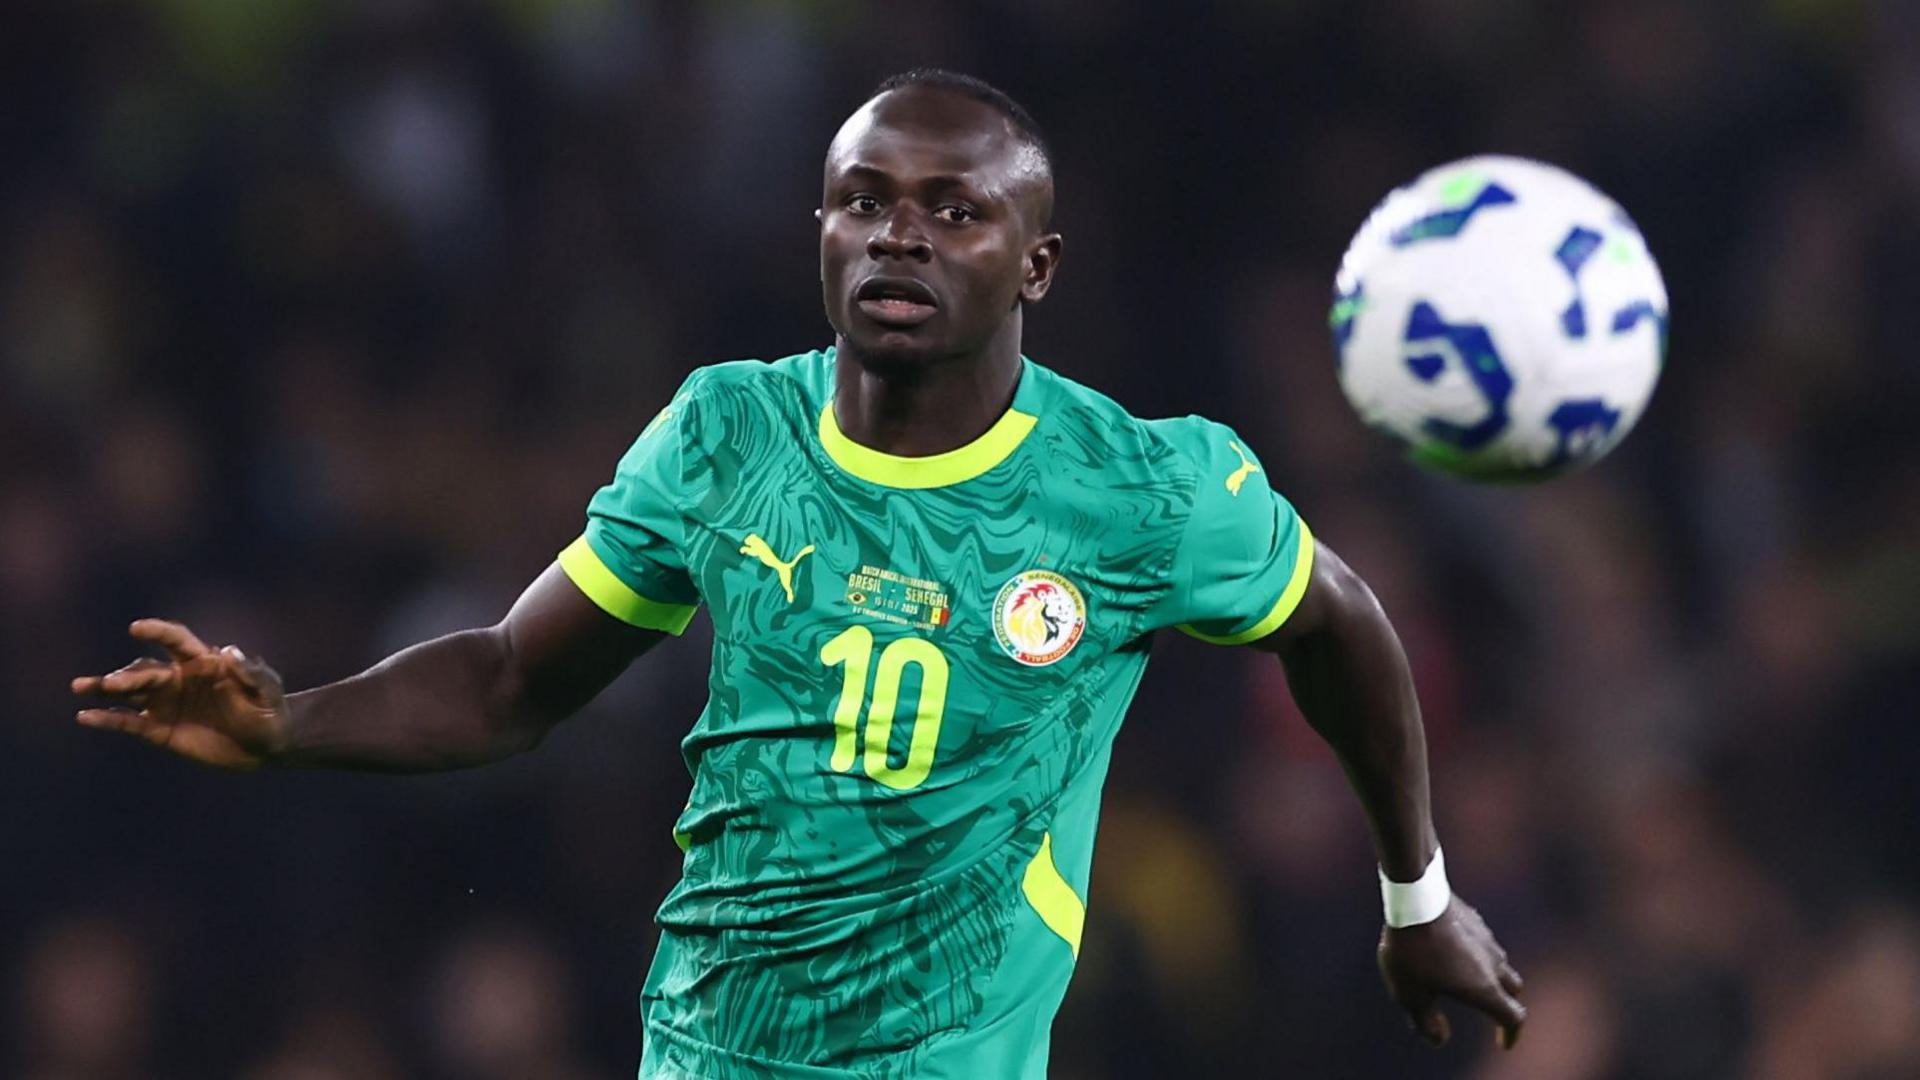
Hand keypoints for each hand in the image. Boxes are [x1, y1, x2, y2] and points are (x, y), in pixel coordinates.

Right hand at [71, 619, 289, 769]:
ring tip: (81, 687)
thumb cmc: (270, 711)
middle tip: (112, 683)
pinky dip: (106, 719)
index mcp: (202, 662)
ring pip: (129, 692)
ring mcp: (166, 703)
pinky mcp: (159, 729)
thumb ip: (252, 673)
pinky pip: (127, 722)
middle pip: (146, 670)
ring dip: (105, 688)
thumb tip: (230, 652)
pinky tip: (85, 716)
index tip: (138, 628)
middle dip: (128, 675)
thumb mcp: (268, 691)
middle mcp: (178, 678)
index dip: (158, 631)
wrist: (265, 746)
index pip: (176, 640)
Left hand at [1377, 897, 1525, 1049]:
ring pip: (1499, 963)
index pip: (1513, 1017)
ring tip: (1463, 980)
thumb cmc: (1412, 951)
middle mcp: (1494, 964)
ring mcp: (1487, 938)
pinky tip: (1453, 952)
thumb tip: (1440, 1038)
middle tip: (1489, 1011)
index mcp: (1485, 988)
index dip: (1511, 1034)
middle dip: (1504, 1003)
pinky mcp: (1475, 919)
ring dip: (1490, 976)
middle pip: (1513, 989)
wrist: (1414, 897)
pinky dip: (1476, 955)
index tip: (1502, 1043)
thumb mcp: (1410, 995)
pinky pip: (1483, 943)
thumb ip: (1425, 1022)